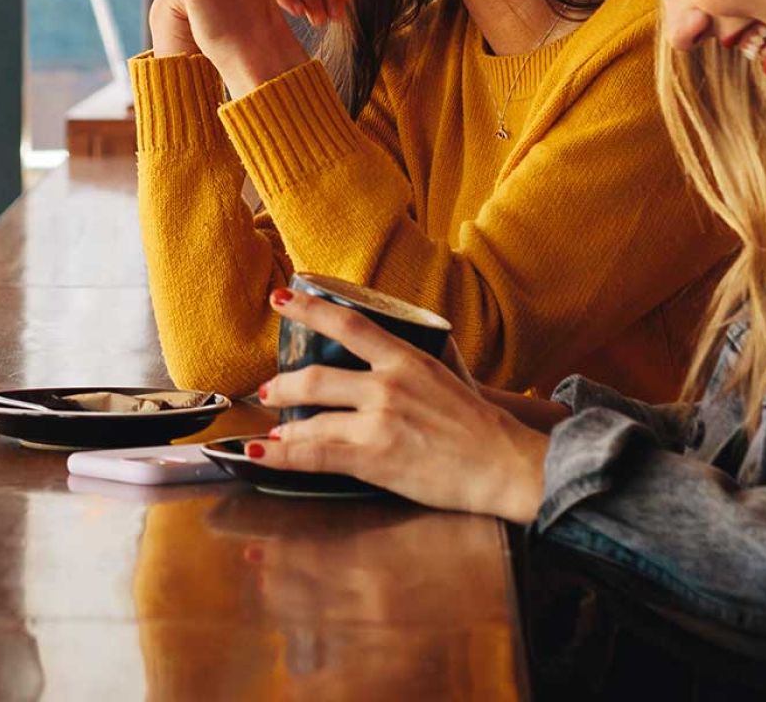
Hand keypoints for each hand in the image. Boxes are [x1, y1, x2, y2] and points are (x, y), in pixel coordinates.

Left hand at [249, 287, 549, 519]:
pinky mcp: (374, 459)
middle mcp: (388, 386)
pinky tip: (261, 453)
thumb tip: (406, 335)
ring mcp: (379, 423)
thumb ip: (420, 356)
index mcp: (407, 359)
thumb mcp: (448, 374)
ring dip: (283, 427)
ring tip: (274, 431)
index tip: (280, 299)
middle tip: (270, 389)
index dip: (308, 309)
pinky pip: (314, 455)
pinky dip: (280, 455)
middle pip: (315, 377)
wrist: (504, 466)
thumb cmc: (479, 424)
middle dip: (282, 384)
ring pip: (310, 420)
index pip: (348, 324)